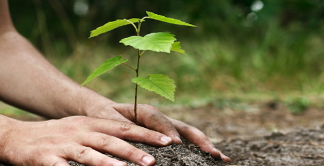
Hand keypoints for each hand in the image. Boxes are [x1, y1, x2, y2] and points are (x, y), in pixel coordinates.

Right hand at [1, 116, 174, 165]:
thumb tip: (131, 144)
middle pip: (111, 140)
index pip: (124, 127)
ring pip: (89, 154)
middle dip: (133, 150)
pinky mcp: (46, 158)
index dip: (146, 134)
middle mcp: (81, 131)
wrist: (19, 135)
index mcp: (91, 123)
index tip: (167, 140)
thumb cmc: (58, 134)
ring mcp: (64, 144)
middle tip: (153, 160)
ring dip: (108, 163)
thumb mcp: (82, 128)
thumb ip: (104, 134)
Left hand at [86, 103, 230, 162]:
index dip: (169, 133)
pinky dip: (198, 148)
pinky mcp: (166, 134)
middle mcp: (160, 118)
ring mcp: (165, 126)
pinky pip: (184, 140)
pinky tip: (209, 158)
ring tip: (220, 158)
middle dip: (200, 141)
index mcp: (146, 111)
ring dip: (205, 145)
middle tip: (213, 154)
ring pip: (189, 134)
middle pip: (184, 128)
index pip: (161, 122)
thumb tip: (133, 142)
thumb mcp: (108, 119)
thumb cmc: (105, 115)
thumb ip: (121, 127)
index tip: (177, 145)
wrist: (104, 111)